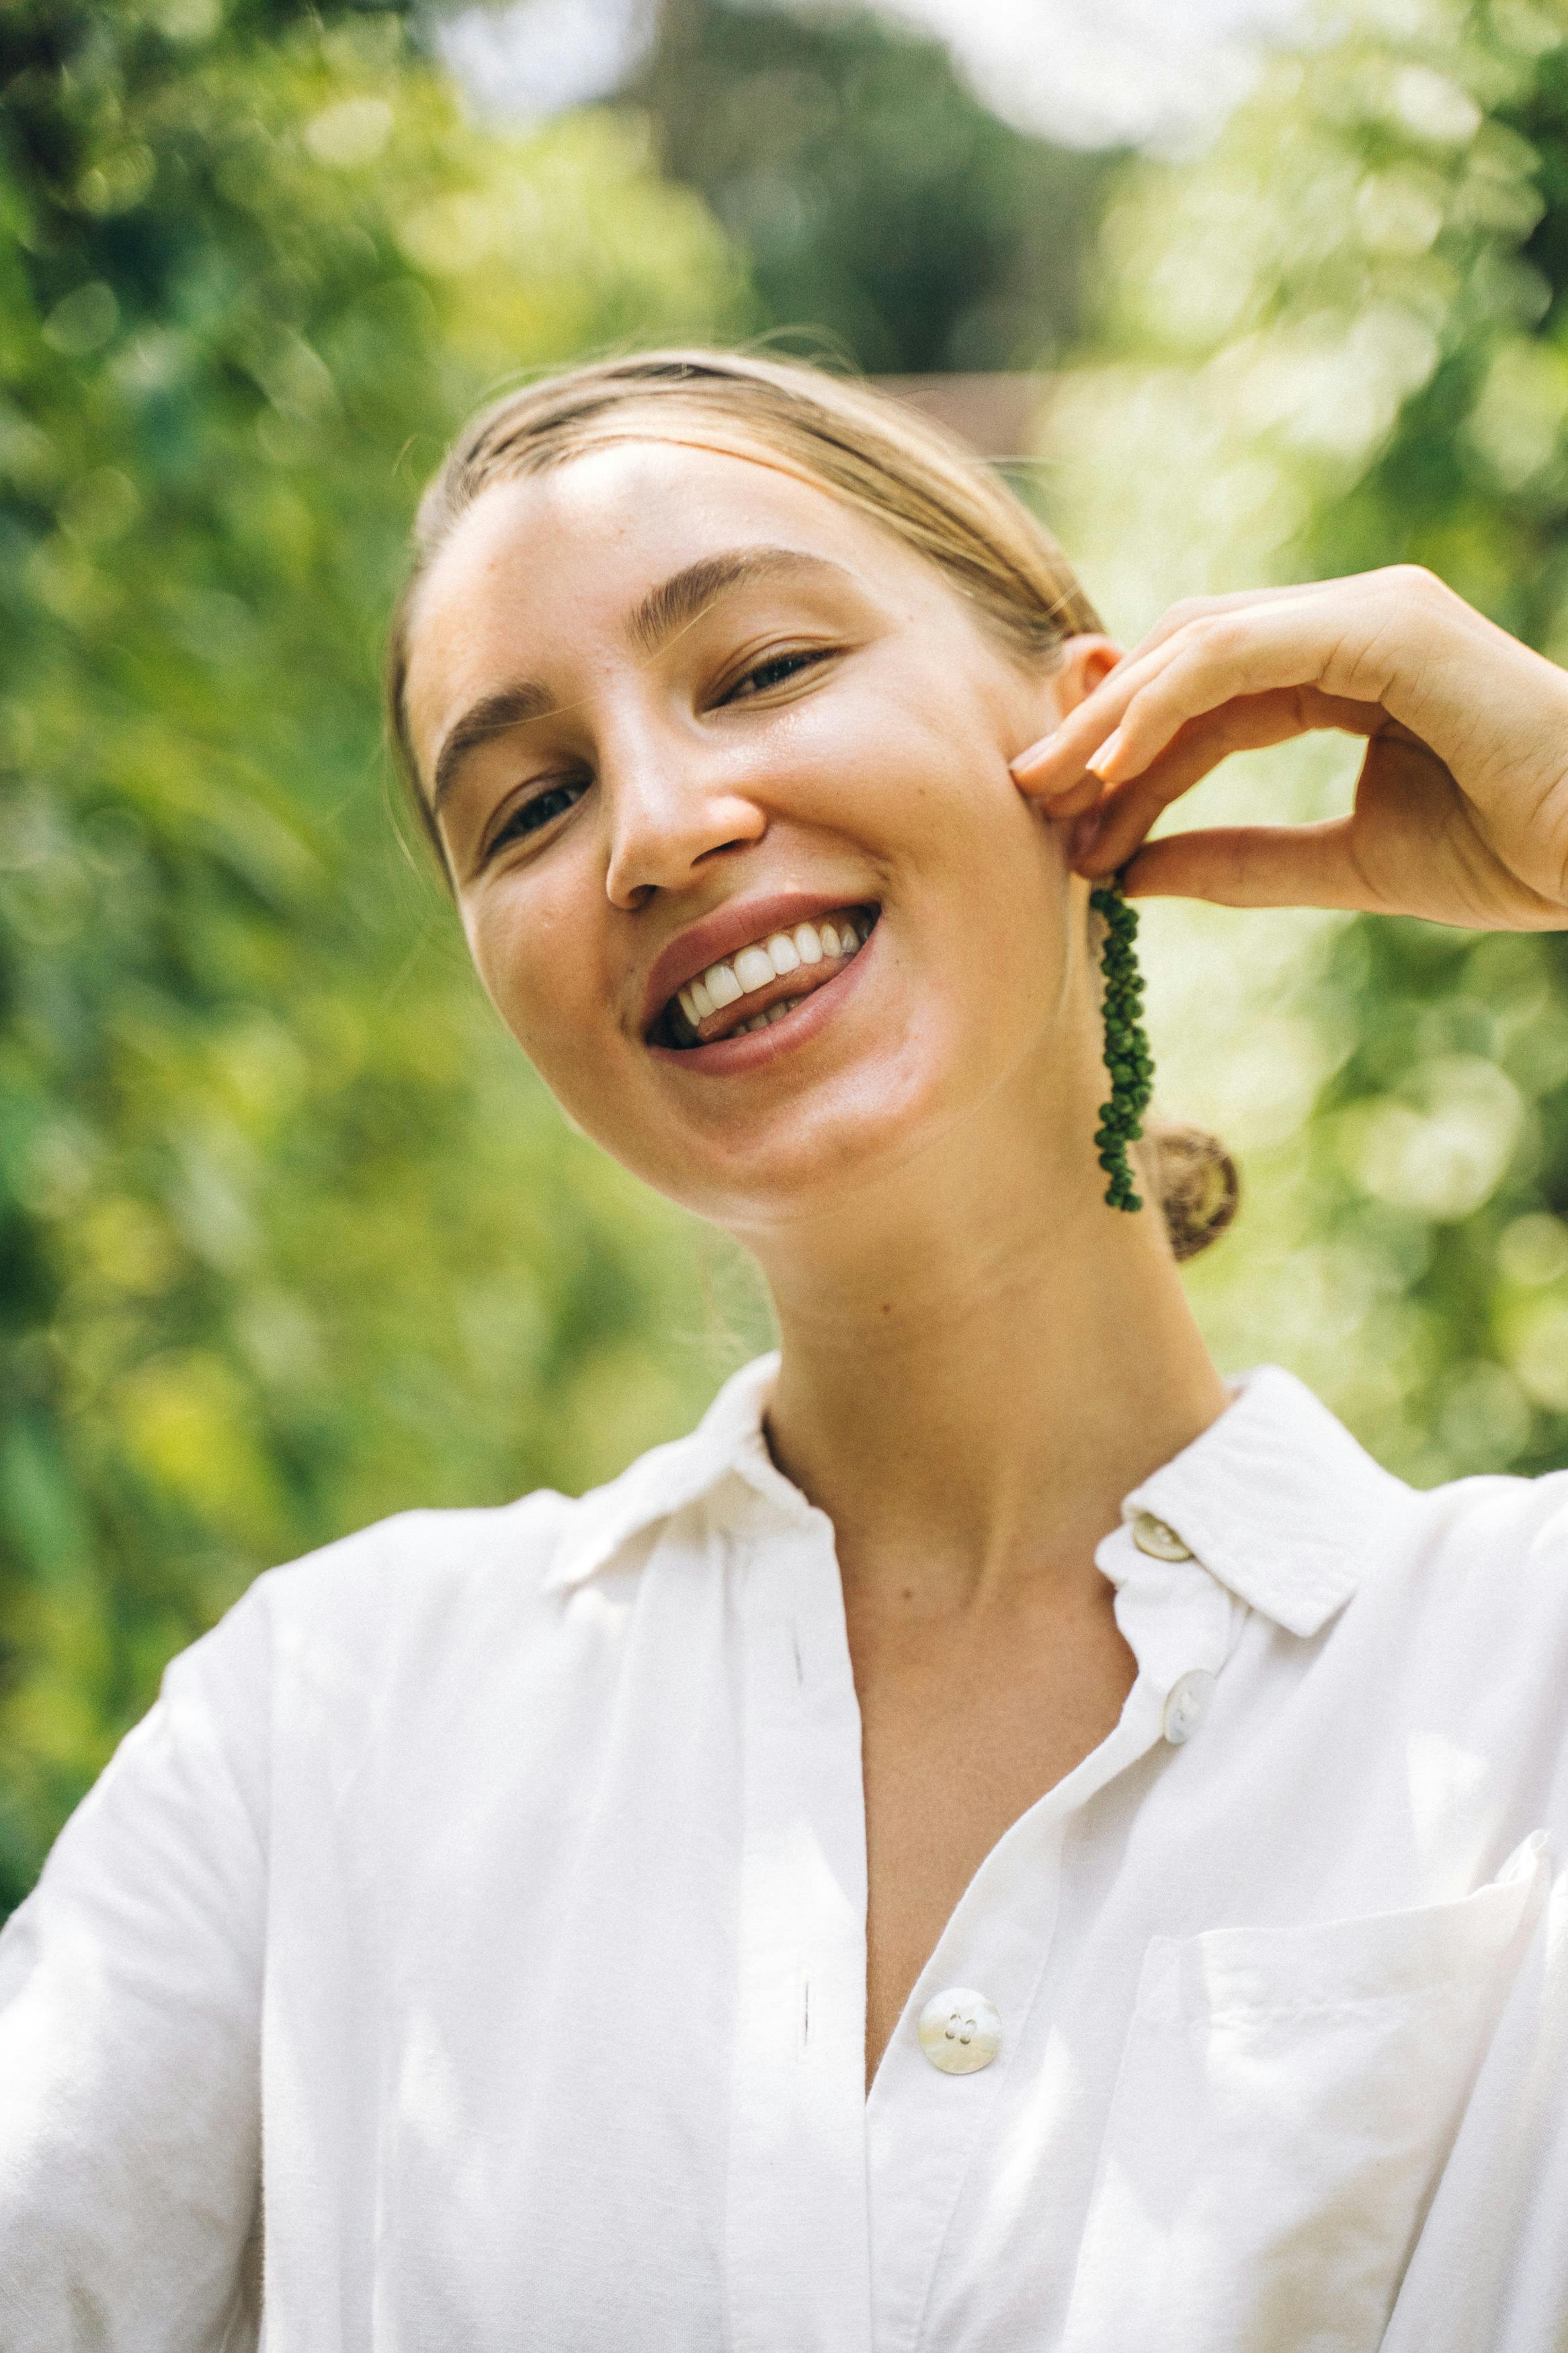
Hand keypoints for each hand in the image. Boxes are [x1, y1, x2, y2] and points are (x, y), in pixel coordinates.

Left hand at [1010, 566, 1567, 929]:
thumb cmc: (1509, 851)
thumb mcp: (1340, 866)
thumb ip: (1238, 862)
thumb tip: (1130, 875)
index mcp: (1342, 667)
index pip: (1201, 696)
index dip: (1126, 758)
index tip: (1068, 831)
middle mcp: (1349, 623)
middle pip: (1183, 658)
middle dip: (1100, 727)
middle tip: (1028, 798)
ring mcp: (1370, 612)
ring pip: (1199, 644)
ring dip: (1115, 716)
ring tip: (1056, 788)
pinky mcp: (1386, 626)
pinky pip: (1242, 651)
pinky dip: (1168, 699)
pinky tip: (1118, 760)